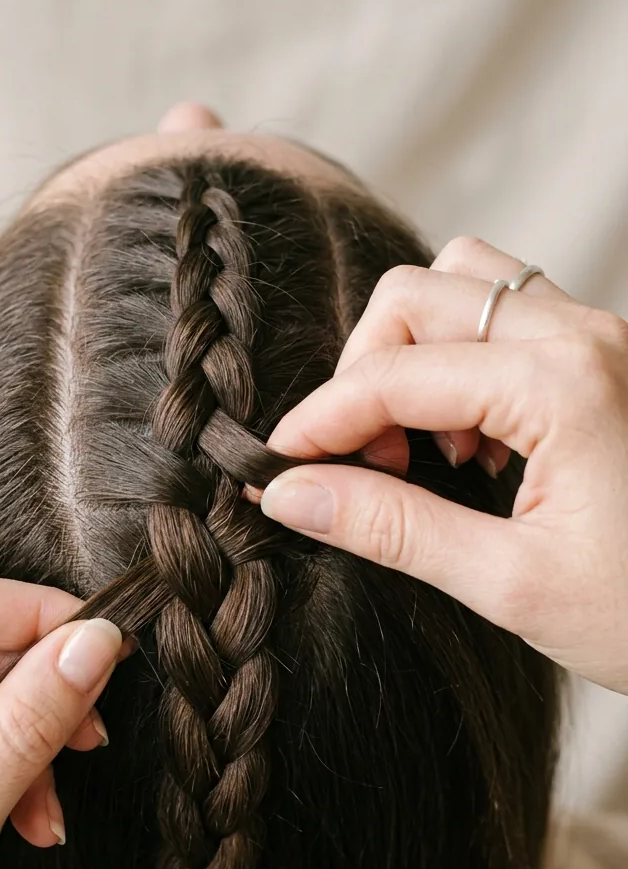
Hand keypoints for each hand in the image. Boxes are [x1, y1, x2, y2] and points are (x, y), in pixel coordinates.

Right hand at [258, 237, 627, 692]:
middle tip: (361, 465)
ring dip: (415, 351)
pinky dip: (460, 356)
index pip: (393, 374)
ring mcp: (601, 336)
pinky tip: (472, 439)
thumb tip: (290, 496)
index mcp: (564, 386)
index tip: (275, 469)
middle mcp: (584, 336)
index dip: (318, 421)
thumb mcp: (511, 585)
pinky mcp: (604, 355)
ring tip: (424, 445)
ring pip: (465, 283)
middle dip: (362, 375)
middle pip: (418, 297)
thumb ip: (393, 529)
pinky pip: (508, 311)